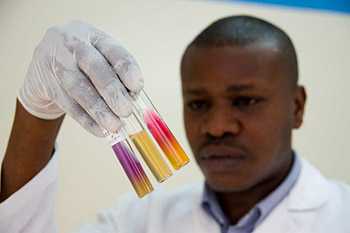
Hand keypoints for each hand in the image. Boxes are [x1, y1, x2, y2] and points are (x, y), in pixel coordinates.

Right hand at [19, 21, 143, 136]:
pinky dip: (86, 120)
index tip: (137, 87)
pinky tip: (100, 130)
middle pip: (94, 67)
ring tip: (115, 125)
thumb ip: (117, 75)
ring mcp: (56, 63)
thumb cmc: (83, 64)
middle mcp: (73, 44)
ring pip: (79, 88)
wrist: (43, 67)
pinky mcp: (47, 84)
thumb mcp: (100, 59)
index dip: (127, 69)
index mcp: (94, 36)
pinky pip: (68, 104)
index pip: (113, 50)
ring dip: (99, 110)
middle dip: (112, 91)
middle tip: (126, 111)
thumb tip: (133, 100)